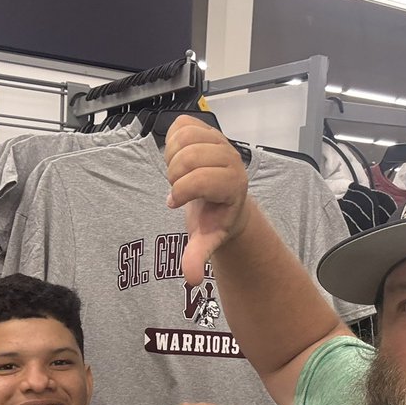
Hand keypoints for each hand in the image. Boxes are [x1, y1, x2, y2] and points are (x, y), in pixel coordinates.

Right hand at [164, 116, 249, 284]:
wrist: (222, 199)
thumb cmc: (214, 219)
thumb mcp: (206, 239)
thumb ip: (197, 256)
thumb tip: (190, 279)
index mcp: (233, 184)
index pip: (200, 180)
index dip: (181, 192)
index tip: (175, 203)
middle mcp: (231, 159)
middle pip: (188, 157)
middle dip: (175, 176)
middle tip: (180, 189)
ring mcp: (220, 141)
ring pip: (183, 138)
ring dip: (172, 158)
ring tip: (180, 173)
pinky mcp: (207, 129)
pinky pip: (181, 125)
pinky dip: (172, 141)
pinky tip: (179, 157)